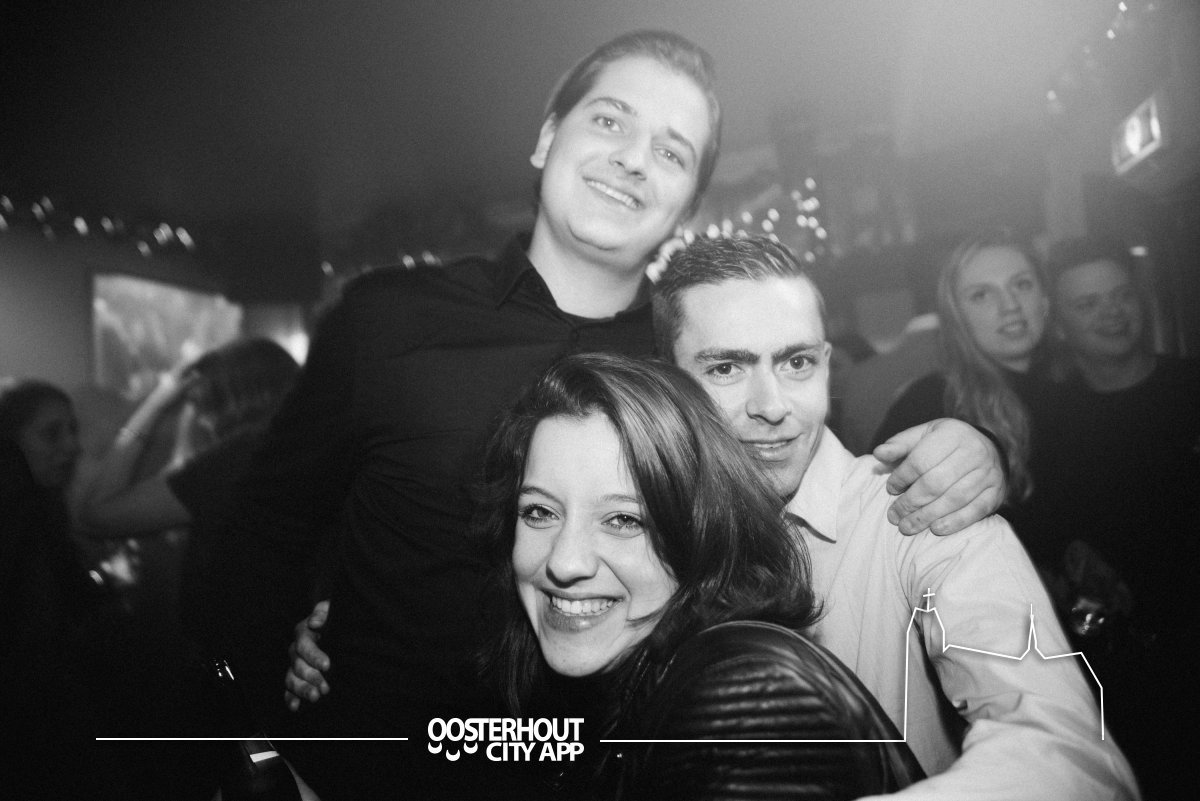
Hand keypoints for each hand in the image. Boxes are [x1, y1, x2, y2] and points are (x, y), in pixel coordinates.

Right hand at [284, 599, 331, 711]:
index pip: (305, 645)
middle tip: (325, 687)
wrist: (334, 627)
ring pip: (292, 678)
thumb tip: (315, 622)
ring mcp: (294, 664)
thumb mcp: (330, 610)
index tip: (327, 665)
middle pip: (298, 665)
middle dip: (311, 677)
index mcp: (303, 632)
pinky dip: (291, 698)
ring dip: (302, 689)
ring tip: (316, 697)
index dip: (314, 656)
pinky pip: (289, 688)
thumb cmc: (332, 617)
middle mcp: (296, 649)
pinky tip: (295, 707)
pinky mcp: (296, 676)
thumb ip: (323, 612)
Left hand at [872, 418, 1005, 535]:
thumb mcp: (924, 435)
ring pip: (954, 499)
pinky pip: (975, 511)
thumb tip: (878, 454)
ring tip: (907, 527)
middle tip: (894, 516)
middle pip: (936, 483)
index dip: (902, 478)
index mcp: (952, 434)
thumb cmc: (947, 444)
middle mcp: (973, 452)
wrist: (990, 449)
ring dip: (927, 516)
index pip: (921, 460)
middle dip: (910, 502)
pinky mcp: (996, 492)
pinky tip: (935, 529)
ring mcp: (988, 473)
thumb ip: (900, 444)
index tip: (890, 489)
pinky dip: (954, 522)